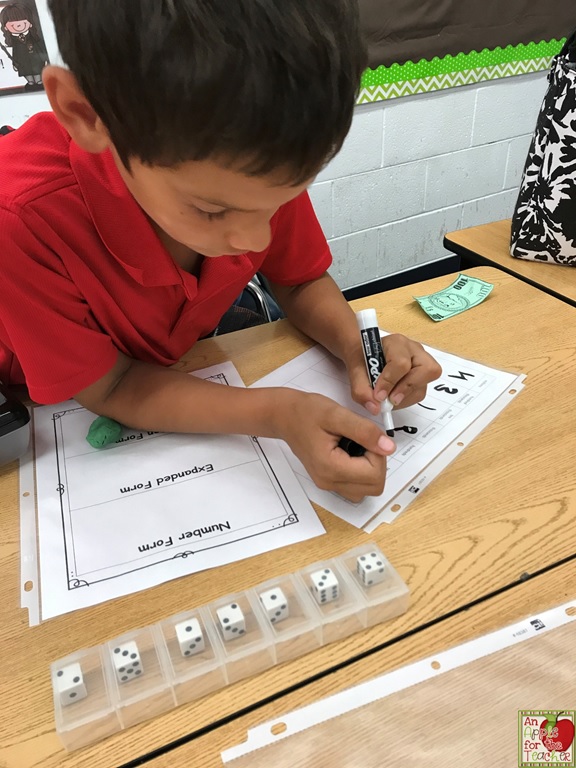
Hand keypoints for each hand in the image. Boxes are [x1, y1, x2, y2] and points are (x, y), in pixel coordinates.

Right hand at [275, 390, 394, 501]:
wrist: (284, 417)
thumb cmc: (306, 412)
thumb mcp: (337, 415)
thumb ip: (364, 431)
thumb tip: (389, 447)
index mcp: (331, 467)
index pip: (374, 475)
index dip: (378, 454)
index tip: (366, 436)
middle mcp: (329, 482)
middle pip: (374, 486)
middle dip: (376, 462)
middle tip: (363, 440)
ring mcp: (328, 484)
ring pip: (366, 489)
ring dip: (370, 469)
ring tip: (356, 446)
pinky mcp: (328, 481)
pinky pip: (355, 485)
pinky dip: (360, 472)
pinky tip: (350, 453)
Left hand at [348, 333, 440, 415]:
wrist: (364, 357)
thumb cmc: (362, 358)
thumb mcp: (354, 370)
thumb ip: (361, 389)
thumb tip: (375, 407)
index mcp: (396, 343)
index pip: (401, 363)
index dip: (390, 382)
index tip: (378, 395)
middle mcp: (414, 350)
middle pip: (427, 370)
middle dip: (407, 389)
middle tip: (390, 401)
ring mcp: (422, 363)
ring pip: (424, 385)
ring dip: (404, 398)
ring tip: (387, 399)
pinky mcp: (422, 376)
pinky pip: (420, 392)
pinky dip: (406, 400)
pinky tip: (392, 397)